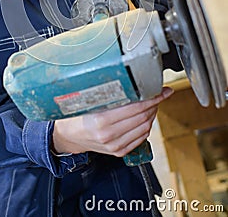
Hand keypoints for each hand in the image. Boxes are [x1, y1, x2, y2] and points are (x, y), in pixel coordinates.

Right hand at [52, 87, 173, 156]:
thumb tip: (129, 79)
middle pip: (143, 117)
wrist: (69, 136)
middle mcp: (109, 135)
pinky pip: (141, 138)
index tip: (161, 91)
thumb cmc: (76, 115)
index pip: (135, 108)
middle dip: (154, 104)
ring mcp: (115, 145)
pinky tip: (146, 116)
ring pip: (145, 128)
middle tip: (158, 94)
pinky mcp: (119, 151)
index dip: (151, 98)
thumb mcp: (88, 100)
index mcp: (100, 120)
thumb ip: (107, 92)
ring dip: (152, 114)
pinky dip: (147, 126)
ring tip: (152, 103)